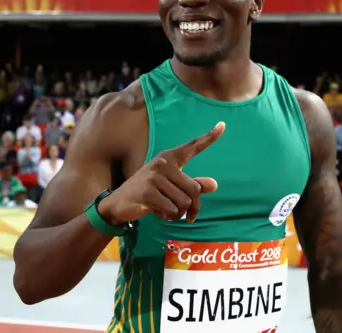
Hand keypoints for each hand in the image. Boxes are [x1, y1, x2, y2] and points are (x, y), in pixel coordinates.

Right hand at [98, 122, 224, 224]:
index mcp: (170, 158)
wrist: (119, 203)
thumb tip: (214, 185)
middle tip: (188, 216)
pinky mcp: (148, 192)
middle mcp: (163, 164)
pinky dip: (169, 217)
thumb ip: (192, 185)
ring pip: (184, 203)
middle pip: (195, 190)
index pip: (193, 146)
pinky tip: (158, 213)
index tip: (223, 125)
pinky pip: (172, 210)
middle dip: (193, 208)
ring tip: (166, 210)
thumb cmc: (149, 192)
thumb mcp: (171, 187)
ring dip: (179, 214)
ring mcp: (154, 177)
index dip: (209, 137)